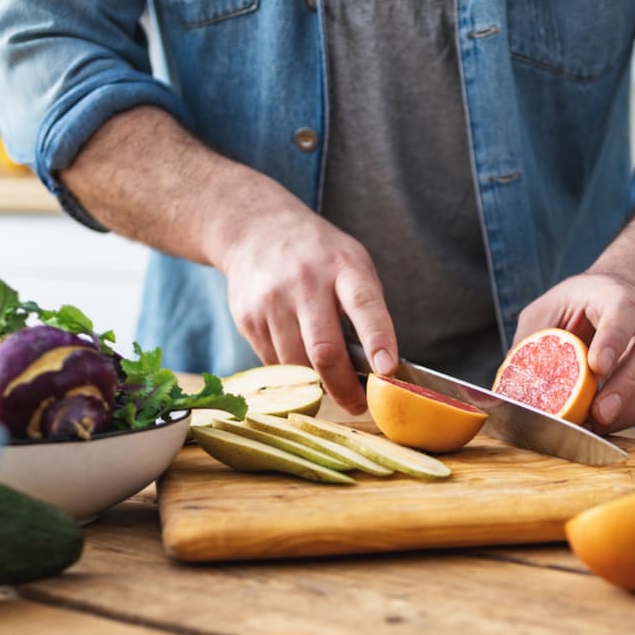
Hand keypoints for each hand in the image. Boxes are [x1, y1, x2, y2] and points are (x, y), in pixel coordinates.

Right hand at [58, 106, 398, 414]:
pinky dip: (291, 373)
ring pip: (296, 365)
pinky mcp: (247, 317)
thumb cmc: (319, 254)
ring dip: (316, 384)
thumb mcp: (352, 263)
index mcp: (343, 267)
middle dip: (343, 387)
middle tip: (357, 405)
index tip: (386, 370)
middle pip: (323, 349)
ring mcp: (271, 300)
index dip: (378, 339)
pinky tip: (299, 363)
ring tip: (330, 385)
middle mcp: (305, 281)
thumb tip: (378, 367)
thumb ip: (366, 308)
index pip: (364, 305)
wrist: (256, 228)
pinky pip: (273, 362)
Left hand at [513, 272, 634, 433]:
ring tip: (595, 426)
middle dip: (626, 386)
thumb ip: (531, 340)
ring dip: (626, 411)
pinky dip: (626, 419)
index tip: (597, 366)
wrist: (614, 301)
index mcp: (617, 298)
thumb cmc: (578, 305)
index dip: (612, 340)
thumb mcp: (547, 310)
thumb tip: (510, 385)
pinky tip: (600, 426)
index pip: (622, 314)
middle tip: (599, 412)